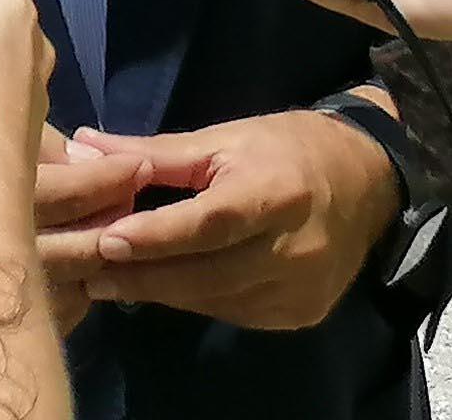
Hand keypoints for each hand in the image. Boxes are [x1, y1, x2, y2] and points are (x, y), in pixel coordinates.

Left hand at [41, 107, 404, 329]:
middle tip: (87, 270)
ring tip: (111, 280)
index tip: (107, 240)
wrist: (369, 182)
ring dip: (163, 291)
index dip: (157, 236)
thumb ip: (155, 154)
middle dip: (145, 275)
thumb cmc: (286, 148)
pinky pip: (235, 312)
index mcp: (278, 193)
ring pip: (217, 298)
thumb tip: (83, 149)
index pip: (211, 223)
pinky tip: (162, 287)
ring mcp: (302, 289)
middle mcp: (296, 249)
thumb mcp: (224, 138)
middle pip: (210, 272)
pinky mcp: (303, 313)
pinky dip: (196, 299)